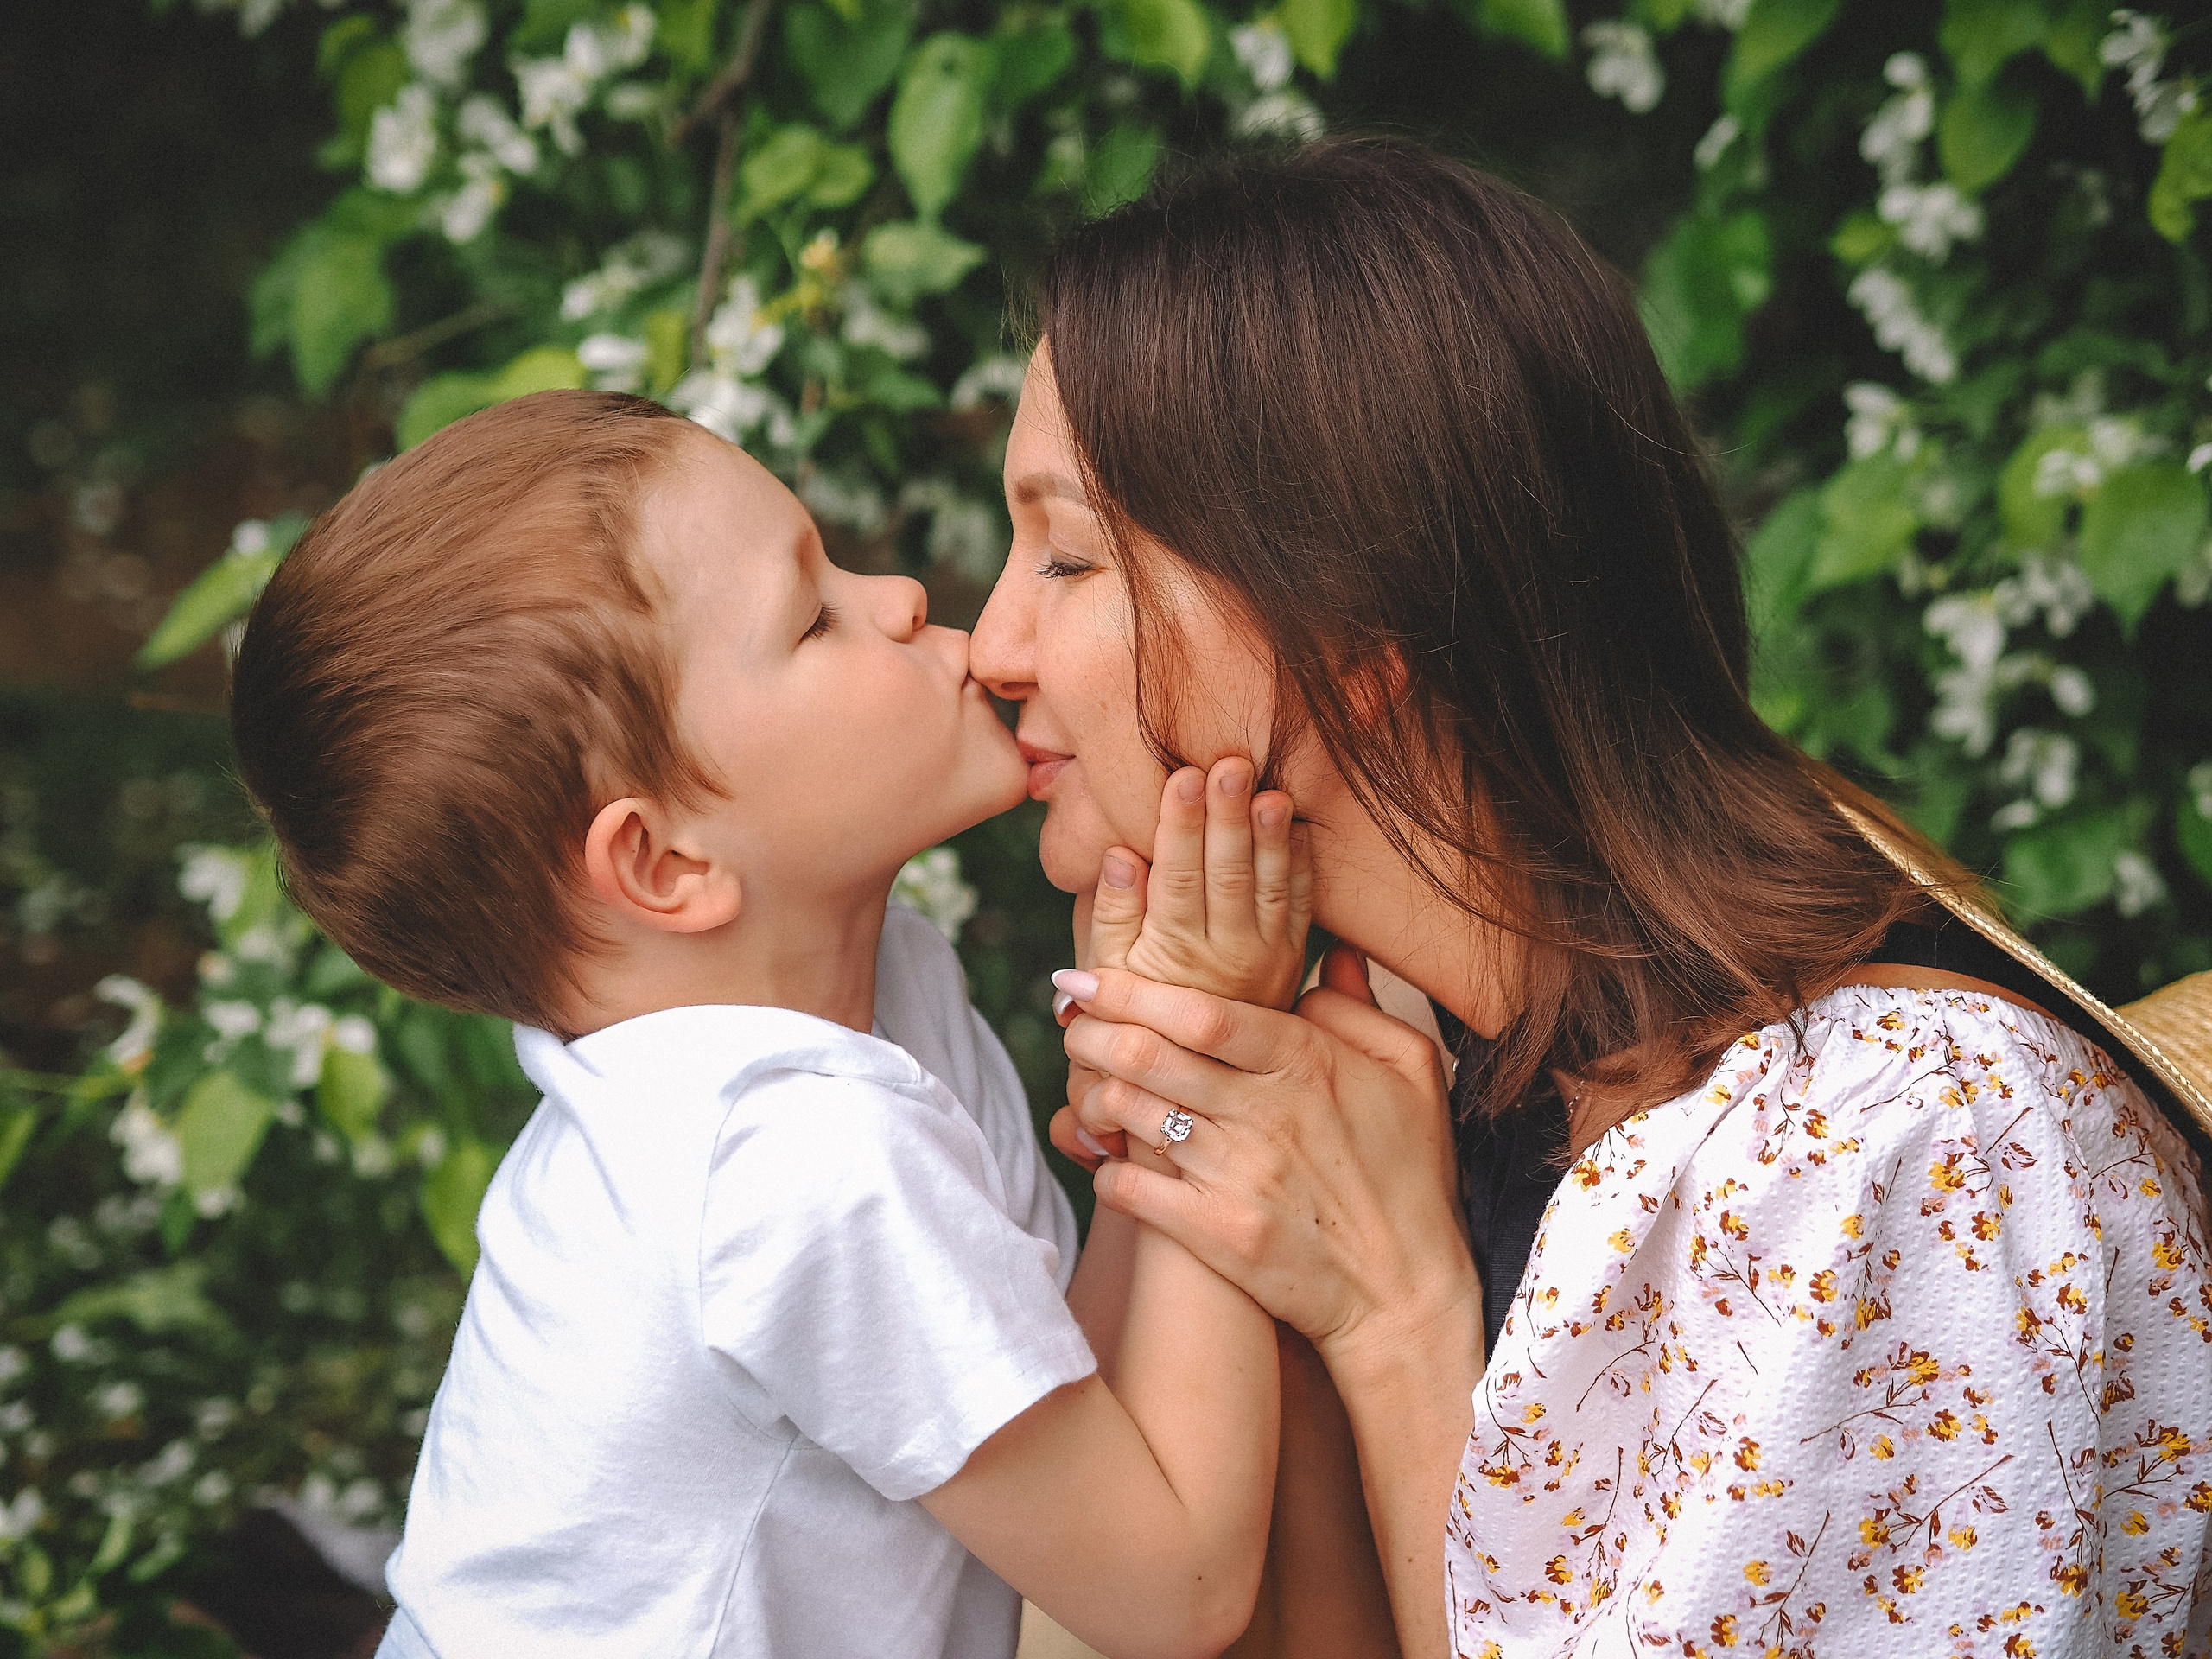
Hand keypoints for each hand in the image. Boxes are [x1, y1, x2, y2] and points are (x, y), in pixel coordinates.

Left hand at [1051, 946, 1473, 1362]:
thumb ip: (1360, 1007)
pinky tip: (1106, 1153)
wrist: (1406, 1294)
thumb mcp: (1413, 1073)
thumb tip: (1330, 954)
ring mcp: (1234, 1176)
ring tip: (1085, 1081)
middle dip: (1090, 1030)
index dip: (1130, 988)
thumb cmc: (1411, 1174)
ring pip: (1128, 1113)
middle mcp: (1263, 1114)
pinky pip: (1128, 1185)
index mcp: (1305, 1063)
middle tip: (1071, 1020)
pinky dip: (1103, 1163)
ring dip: (1092, 1091)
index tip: (1086, 974)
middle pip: (1146, 1055)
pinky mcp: (1213, 1233)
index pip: (1198, 1011)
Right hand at [1089, 756, 1311, 1012]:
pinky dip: (1301, 865)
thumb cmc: (1137, 1006)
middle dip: (1229, 818)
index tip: (1182, 778)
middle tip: (1232, 766)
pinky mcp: (1292, 957)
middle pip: (1227, 875)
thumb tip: (1120, 855)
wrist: (1194, 1067)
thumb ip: (1114, 913)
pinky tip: (1298, 824)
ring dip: (1271, 835)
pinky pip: (1299, 906)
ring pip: (1270, 886)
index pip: (1178, 878)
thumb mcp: (1110, 970)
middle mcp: (1226, 955)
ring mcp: (1266, 957)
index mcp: (1174, 953)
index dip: (1182, 827)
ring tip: (1271, 790)